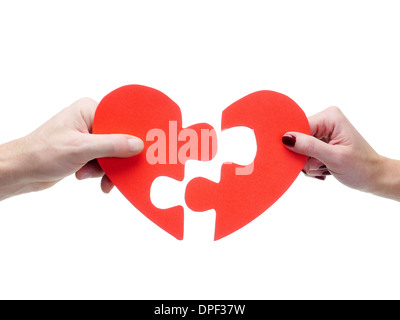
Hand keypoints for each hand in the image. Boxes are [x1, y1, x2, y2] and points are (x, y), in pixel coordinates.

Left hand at [0, 98, 143, 199]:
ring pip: (112, 153)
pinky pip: (103, 161)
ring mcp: (88, 136)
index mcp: (88, 110)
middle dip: (115, 159)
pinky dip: (99, 172)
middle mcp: (90, 121)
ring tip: (88, 174)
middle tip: (114, 171)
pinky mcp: (86, 150)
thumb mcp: (81, 149)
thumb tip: (138, 144)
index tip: (141, 151)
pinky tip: (88, 177)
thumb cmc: (43, 153)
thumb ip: (111, 146)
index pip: (119, 120)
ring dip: (104, 168)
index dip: (131, 135)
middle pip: (118, 139)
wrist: (22, 170)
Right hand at [282, 106, 399, 199]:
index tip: (306, 159)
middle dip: (305, 157)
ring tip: (325, 167)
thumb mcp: (334, 158)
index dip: (296, 144)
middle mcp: (325, 120)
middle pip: (298, 139)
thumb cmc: (361, 167)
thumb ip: (309, 146)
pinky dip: (311, 165)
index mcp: (330, 117)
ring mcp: (322, 131)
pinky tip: (324, 168)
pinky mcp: (320, 141)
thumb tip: (286, 138)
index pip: (299, 127)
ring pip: (299, 149)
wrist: (374, 177)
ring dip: (309, 163)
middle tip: (321, 165)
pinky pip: (304, 153)